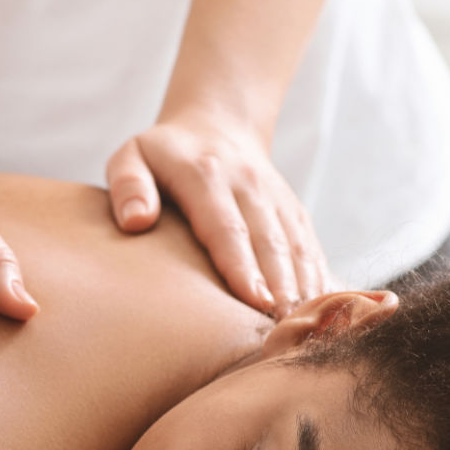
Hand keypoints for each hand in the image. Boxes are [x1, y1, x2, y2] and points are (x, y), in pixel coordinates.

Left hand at [104, 109, 328, 315]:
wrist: (218, 123)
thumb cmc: (163, 154)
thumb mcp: (132, 156)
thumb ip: (128, 185)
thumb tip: (135, 221)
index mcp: (206, 174)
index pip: (226, 226)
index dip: (242, 265)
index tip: (254, 300)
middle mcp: (248, 184)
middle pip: (269, 240)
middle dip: (280, 285)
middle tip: (283, 326)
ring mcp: (275, 196)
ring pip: (296, 244)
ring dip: (304, 285)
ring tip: (304, 324)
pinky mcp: (292, 209)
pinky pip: (309, 243)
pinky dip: (317, 275)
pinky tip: (320, 308)